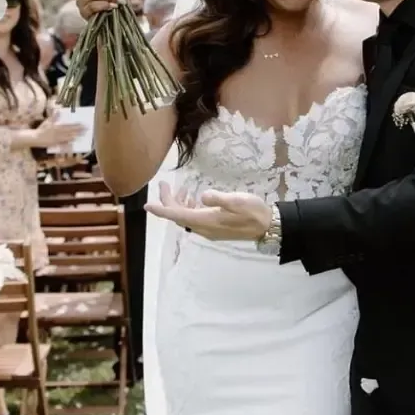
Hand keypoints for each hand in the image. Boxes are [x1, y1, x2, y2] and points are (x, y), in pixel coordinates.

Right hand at [33, 120, 86, 149]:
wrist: (35, 138)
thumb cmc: (42, 129)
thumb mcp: (47, 121)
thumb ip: (54, 116)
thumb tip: (58, 110)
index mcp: (57, 127)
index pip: (69, 125)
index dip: (76, 125)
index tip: (83, 124)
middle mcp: (58, 133)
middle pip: (71, 131)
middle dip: (79, 131)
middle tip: (86, 130)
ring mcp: (57, 139)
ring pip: (69, 138)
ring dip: (76, 136)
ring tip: (83, 135)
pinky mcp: (56, 144)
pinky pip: (64, 145)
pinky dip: (69, 144)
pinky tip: (74, 143)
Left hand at [147, 183, 270, 239]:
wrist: (267, 227)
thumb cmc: (253, 212)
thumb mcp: (237, 201)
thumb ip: (218, 198)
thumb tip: (202, 195)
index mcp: (206, 221)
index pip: (177, 215)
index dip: (162, 210)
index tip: (147, 205)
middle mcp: (204, 228)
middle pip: (178, 216)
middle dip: (168, 201)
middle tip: (163, 184)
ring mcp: (209, 229)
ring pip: (186, 217)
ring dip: (179, 204)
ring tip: (181, 188)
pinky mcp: (214, 228)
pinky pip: (194, 219)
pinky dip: (189, 208)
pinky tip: (193, 198)